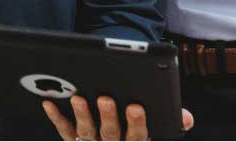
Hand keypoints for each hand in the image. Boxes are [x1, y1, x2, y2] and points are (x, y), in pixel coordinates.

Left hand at [42, 94, 193, 140]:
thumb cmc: (137, 128)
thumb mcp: (158, 128)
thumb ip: (171, 120)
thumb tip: (187, 119)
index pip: (138, 136)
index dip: (136, 123)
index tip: (136, 106)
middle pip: (110, 134)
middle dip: (108, 116)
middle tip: (105, 97)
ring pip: (86, 133)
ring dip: (82, 115)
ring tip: (78, 97)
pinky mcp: (74, 141)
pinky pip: (64, 131)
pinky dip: (56, 117)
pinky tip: (49, 102)